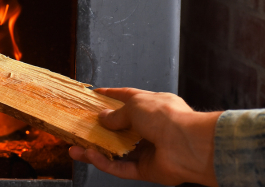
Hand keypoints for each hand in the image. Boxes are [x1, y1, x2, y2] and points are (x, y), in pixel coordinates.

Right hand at [69, 88, 221, 185]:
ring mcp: (148, 150)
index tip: (95, 95)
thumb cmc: (169, 118)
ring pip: (116, 152)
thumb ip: (117, 114)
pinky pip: (121, 167)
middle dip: (98, 130)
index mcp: (153, 107)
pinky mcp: (146, 169)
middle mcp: (151, 128)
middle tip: (80, 129)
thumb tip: (103, 118)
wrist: (189, 145)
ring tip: (76, 148)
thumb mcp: (135, 105)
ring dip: (96, 150)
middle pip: (119, 130)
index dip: (111, 96)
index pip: (128, 99)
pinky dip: (105, 163)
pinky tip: (91, 156)